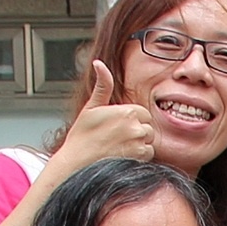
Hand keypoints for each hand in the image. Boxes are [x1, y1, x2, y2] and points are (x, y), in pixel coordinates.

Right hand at [48, 61, 156, 180]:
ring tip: (119, 146)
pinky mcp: (139, 158)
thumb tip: (99, 63)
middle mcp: (135, 127)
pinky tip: (123, 155)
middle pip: (148, 127)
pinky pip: (148, 155)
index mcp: (127, 111)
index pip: (143, 113)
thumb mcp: (91, 106)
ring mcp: (138, 143)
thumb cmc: (82, 136)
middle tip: (117, 137)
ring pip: (149, 141)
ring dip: (138, 144)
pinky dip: (139, 156)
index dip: (132, 119)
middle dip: (136, 132)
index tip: (119, 125)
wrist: (78, 162)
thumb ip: (102, 85)